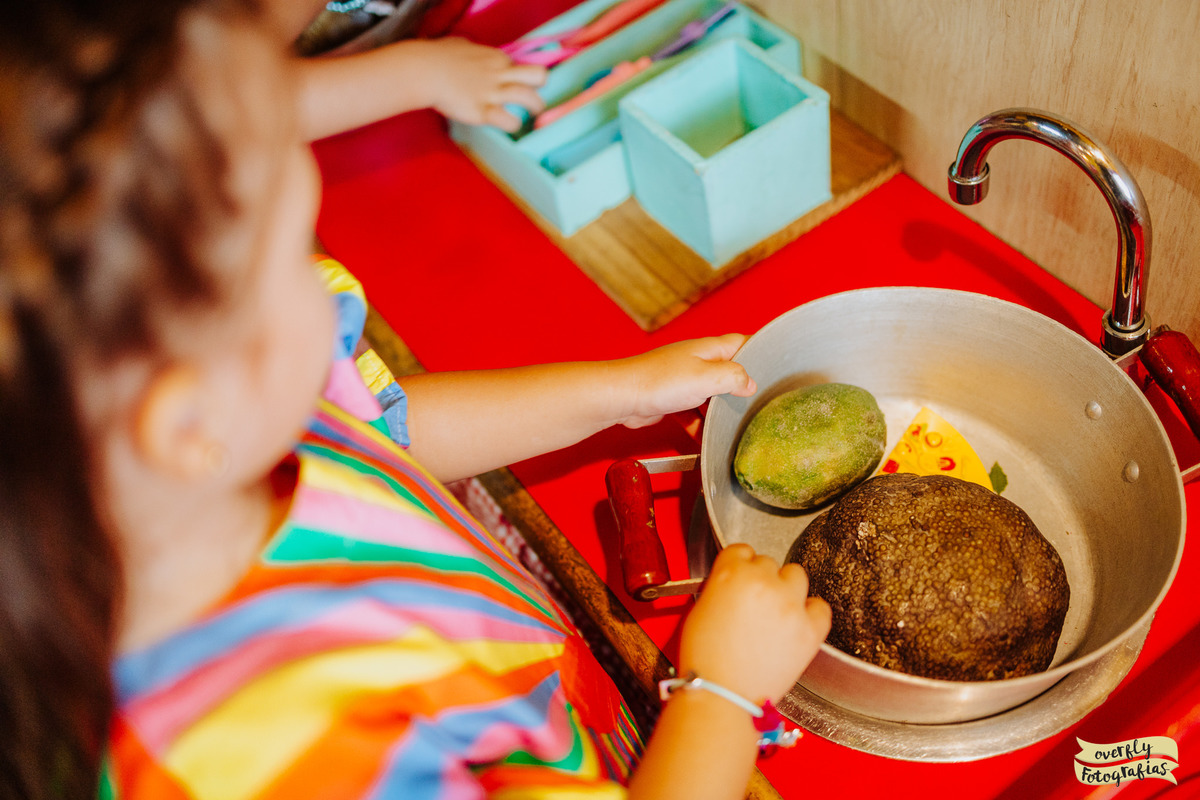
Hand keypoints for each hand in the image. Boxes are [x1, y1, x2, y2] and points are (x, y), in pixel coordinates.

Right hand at [415, 38, 545, 130]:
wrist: (424, 70)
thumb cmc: (438, 55)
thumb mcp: (462, 45)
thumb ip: (474, 51)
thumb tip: (471, 51)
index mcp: (497, 58)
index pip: (520, 67)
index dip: (520, 78)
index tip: (514, 87)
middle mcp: (500, 73)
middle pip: (538, 76)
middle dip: (541, 89)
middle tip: (534, 101)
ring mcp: (493, 92)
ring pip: (530, 98)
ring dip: (535, 109)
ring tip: (531, 117)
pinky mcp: (482, 111)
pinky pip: (509, 120)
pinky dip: (512, 125)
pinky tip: (508, 125)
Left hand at [611, 334, 756, 428]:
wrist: (623, 397)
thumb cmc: (658, 381)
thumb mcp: (707, 377)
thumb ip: (734, 377)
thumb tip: (750, 383)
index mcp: (709, 349)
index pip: (742, 343)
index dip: (759, 350)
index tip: (774, 363)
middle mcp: (697, 361)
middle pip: (728, 372)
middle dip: (740, 389)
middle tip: (754, 403)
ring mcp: (683, 380)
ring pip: (711, 396)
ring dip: (718, 411)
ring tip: (729, 425)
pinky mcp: (672, 399)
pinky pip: (693, 412)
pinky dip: (699, 424)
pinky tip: (704, 437)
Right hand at [678, 544, 831, 704]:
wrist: (724, 694)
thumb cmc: (706, 659)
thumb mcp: (700, 609)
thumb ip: (721, 586)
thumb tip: (735, 584)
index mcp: (732, 573)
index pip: (742, 550)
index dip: (740, 565)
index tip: (741, 576)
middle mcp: (764, 583)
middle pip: (768, 563)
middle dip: (761, 579)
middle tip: (754, 604)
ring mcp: (790, 605)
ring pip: (796, 575)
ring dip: (786, 588)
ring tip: (775, 611)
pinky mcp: (810, 629)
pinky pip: (820, 607)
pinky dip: (811, 612)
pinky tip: (797, 622)